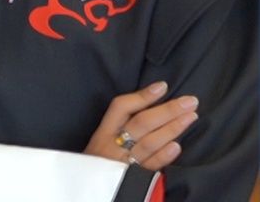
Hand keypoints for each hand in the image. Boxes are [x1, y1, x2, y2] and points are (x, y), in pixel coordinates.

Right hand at [84, 81, 198, 171]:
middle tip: (190, 101)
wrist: (86, 193)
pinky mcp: (133, 180)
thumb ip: (120, 128)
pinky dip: (164, 156)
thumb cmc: (98, 164)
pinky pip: (150, 166)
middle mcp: (112, 146)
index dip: (143, 96)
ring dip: (172, 128)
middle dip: (167, 110)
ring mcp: (123, 163)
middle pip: (141, 123)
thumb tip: (149, 105)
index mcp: (103, 133)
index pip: (121, 108)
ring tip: (191, 117)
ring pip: (149, 142)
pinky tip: (177, 146)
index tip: (163, 87)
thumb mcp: (100, 143)